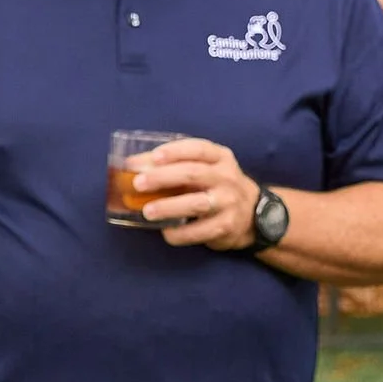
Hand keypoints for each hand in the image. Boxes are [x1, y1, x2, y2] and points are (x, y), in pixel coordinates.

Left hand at [132, 136, 260, 250]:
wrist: (251, 215)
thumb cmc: (215, 186)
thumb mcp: (204, 168)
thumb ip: (174, 165)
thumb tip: (132, 164)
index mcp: (220, 157)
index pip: (198, 148)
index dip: (175, 151)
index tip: (154, 156)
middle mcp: (226, 177)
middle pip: (193, 174)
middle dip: (163, 177)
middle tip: (138, 183)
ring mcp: (228, 202)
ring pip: (197, 203)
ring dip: (169, 207)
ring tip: (147, 211)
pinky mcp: (225, 226)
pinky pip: (199, 231)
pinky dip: (179, 233)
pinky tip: (165, 232)